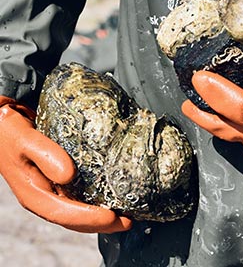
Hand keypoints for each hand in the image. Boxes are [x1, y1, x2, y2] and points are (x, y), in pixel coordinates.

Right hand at [0, 96, 132, 232]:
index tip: (112, 216)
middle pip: (75, 218)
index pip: (64, 213)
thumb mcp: (25, 140)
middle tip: (128, 220)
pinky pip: (80, 194)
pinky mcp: (59, 177)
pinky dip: (97, 197)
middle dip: (102, 223)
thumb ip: (45, 155)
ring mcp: (52, 188)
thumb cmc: (10, 131)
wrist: (3, 121)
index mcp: (33, 193)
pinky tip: (113, 192)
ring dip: (102, 213)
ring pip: (79, 208)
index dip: (89, 217)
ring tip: (126, 212)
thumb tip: (69, 174)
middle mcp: (44, 195)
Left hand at [182, 73, 242, 178]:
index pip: (239, 108)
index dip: (215, 94)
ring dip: (220, 126)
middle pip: (232, 130)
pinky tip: (236, 127)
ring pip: (242, 142)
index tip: (198, 78)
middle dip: (205, 116)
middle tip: (186, 102)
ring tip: (203, 113)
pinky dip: (241, 136)